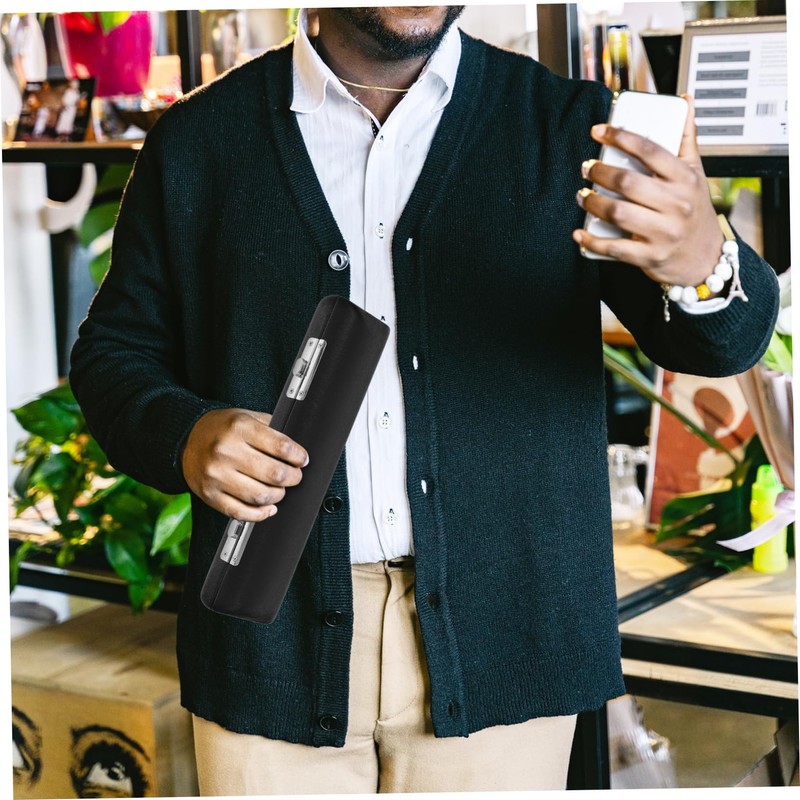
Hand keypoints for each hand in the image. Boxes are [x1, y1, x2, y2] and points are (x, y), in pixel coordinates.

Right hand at [181, 408, 308, 520]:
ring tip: (280, 489)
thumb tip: (297, 449)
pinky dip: (260, 514)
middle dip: (293, 478)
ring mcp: (217, 475)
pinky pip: (241, 512)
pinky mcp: (210, 495)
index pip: (281, 446)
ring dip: (278, 496)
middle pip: (274, 474)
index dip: (298, 456)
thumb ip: (271, 429)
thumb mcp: (247, 417)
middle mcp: (226, 451)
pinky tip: (268, 507)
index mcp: (239, 428)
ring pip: (260, 496)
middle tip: (295, 476)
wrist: (187, 439)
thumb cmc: (222, 429)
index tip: (302, 460)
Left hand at [573, 95, 723, 289]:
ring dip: (592, 203)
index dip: (621, 138)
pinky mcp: (650, 256)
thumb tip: (684, 100)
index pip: (651, 151)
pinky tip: (579, 234)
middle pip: (628, 183)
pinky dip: (592, 241)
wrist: (705, 257)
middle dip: (600, 173)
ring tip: (582, 196)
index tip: (598, 131)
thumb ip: (686, 138)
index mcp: (686, 179)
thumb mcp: (696, 172)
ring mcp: (663, 232)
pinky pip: (615, 248)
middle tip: (587, 168)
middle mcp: (677, 205)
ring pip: (618, 213)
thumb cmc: (694, 210)